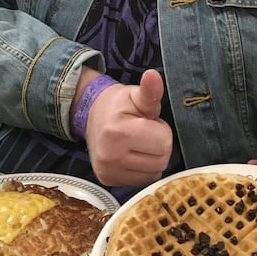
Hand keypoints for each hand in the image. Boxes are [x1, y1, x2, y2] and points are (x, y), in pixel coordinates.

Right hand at [85, 69, 172, 186]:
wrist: (92, 115)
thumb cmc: (119, 105)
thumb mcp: (135, 95)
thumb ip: (150, 91)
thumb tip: (153, 75)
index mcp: (118, 132)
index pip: (164, 143)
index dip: (161, 130)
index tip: (149, 122)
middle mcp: (110, 156)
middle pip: (161, 160)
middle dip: (158, 145)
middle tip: (144, 133)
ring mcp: (108, 171)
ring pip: (154, 173)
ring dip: (152, 159)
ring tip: (138, 143)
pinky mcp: (108, 180)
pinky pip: (142, 181)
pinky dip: (143, 169)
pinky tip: (133, 155)